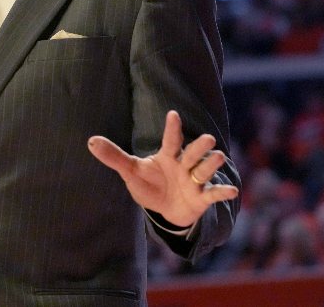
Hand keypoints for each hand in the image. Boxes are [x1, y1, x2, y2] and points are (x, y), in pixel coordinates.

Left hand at [88, 110, 238, 228]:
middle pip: (193, 153)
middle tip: (207, 138)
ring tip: (218, 156)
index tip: (172, 113)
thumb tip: (90, 141)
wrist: (165, 210)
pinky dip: (222, 192)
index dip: (172, 128)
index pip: (170, 140)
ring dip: (211, 164)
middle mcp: (184, 165)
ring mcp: (194, 181)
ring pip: (204, 170)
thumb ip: (114, 156)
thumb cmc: (149, 185)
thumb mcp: (131, 172)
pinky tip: (233, 191)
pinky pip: (213, 194)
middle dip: (199, 146)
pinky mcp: (201, 197)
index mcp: (167, 156)